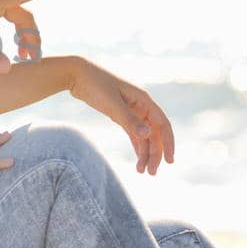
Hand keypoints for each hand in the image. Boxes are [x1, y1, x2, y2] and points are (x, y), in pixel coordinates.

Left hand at [70, 60, 175, 174]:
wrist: (76, 74)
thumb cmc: (95, 84)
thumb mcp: (112, 103)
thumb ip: (129, 119)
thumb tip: (148, 134)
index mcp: (144, 100)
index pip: (163, 125)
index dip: (168, 143)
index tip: (170, 161)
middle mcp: (141, 105)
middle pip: (154, 133)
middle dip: (155, 153)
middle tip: (151, 173)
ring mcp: (131, 110)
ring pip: (144, 135)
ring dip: (145, 153)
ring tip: (141, 171)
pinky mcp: (120, 114)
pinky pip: (133, 133)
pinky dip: (136, 145)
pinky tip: (137, 159)